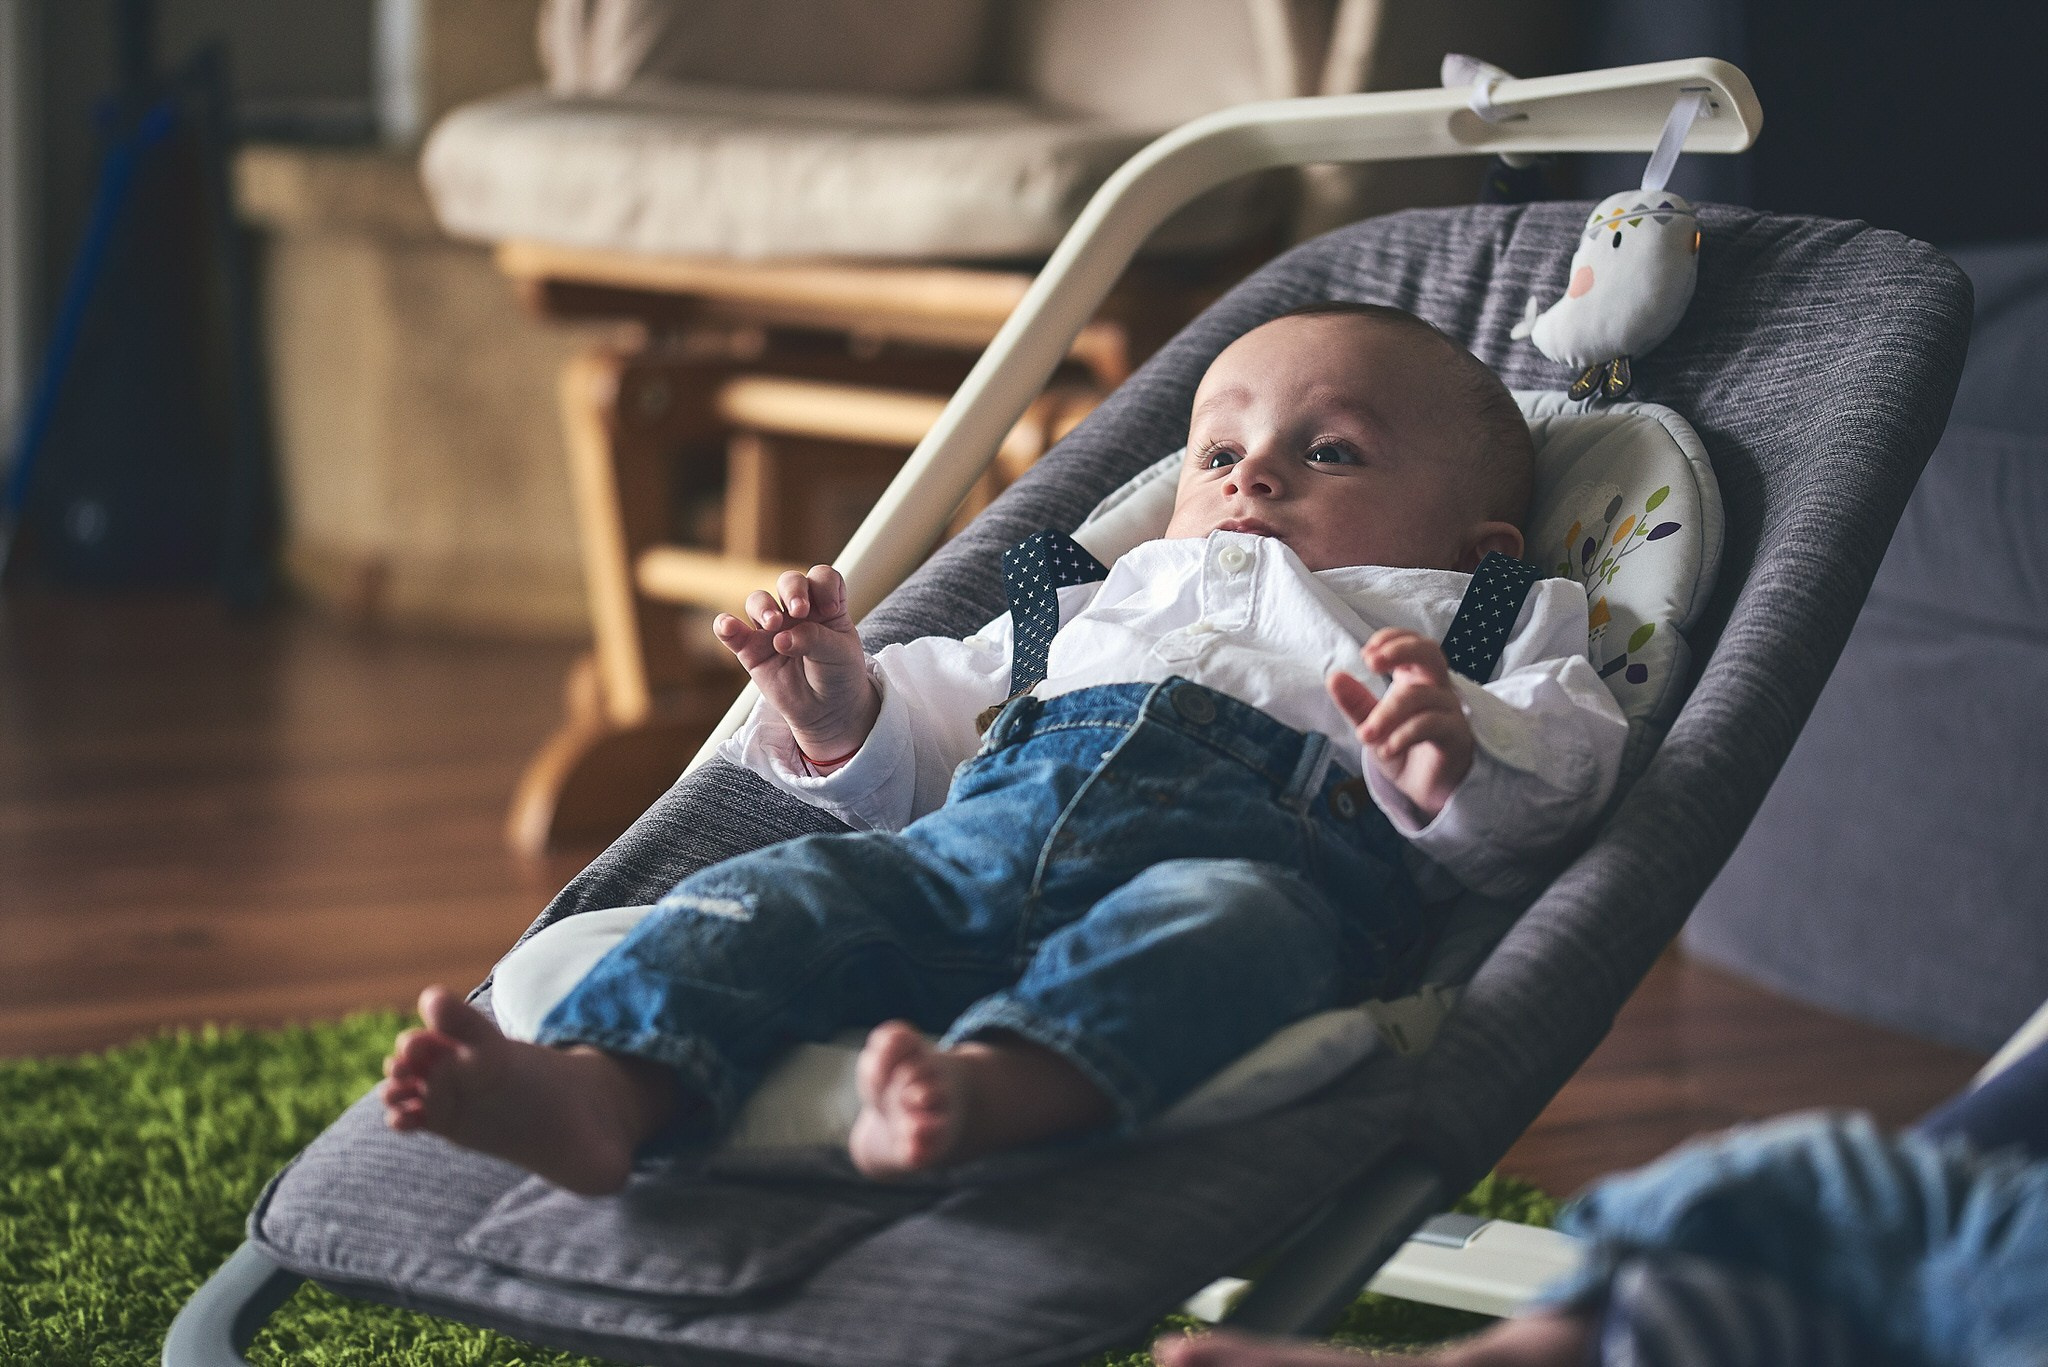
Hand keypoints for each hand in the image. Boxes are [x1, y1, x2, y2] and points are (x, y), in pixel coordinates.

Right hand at [713, 565, 878, 765]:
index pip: (821, 577)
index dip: (824, 585)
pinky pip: (731, 632)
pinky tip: (728, 626)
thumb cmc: (838, 675)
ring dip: (763, 606)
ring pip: (758, 601)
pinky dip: (725, 625)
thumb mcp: (839, 655)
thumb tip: (779, 638)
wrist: (827, 712)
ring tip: (774, 625)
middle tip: (799, 611)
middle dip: (792, 590)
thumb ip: (814, 639)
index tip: (830, 609)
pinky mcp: (751, 649)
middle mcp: (797, 611)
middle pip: (788, 581)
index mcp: (825, 605)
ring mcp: (772, 629)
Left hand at [1326, 628, 1474, 819]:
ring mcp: (1449, 711)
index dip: (1392, 640)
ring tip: (1365, 735)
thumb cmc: (1403, 751)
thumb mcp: (1372, 726)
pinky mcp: (1456, 735)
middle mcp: (1436, 689)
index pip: (1412, 643)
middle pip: (1430, 652)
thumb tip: (1334, 676)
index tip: (1366, 655)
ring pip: (1420, 696)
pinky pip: (1432, 724)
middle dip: (1401, 650)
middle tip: (1370, 663)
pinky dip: (1404, 735)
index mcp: (1416, 680)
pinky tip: (1385, 749)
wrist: (1425, 790)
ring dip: (1387, 713)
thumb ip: (1355, 703)